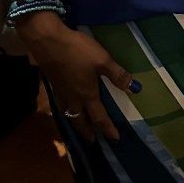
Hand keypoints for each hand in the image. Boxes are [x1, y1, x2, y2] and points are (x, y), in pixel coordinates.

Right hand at [15, 11, 136, 141]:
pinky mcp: (53, 83)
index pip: (99, 117)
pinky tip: (66, 103)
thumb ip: (117, 74)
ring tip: (79, 125)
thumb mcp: (102, 60)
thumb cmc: (78, 51)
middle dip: (87, 131)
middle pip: (80, 120)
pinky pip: (61, 104)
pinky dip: (66, 109)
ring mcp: (61, 91)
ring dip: (75, 122)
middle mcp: (73, 98)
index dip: (108, 129)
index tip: (115, 139)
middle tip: (93, 140)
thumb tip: (134, 89)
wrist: (49, 42)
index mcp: (87, 94)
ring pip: (68, 113)